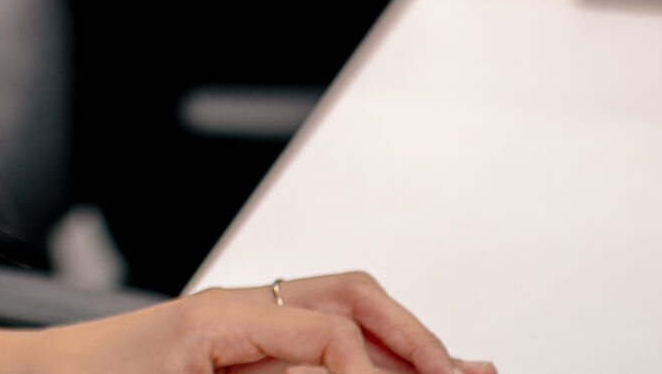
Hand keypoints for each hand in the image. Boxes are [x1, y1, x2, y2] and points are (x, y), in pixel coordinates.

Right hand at [0, 272, 493, 373]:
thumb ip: (281, 372)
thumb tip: (366, 372)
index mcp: (248, 326)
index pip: (352, 308)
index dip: (416, 339)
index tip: (465, 370)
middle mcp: (238, 308)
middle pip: (354, 295)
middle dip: (420, 340)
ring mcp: (218, 315)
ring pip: (335, 310)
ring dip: (390, 347)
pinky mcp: (196, 329)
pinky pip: (295, 335)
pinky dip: (337, 358)